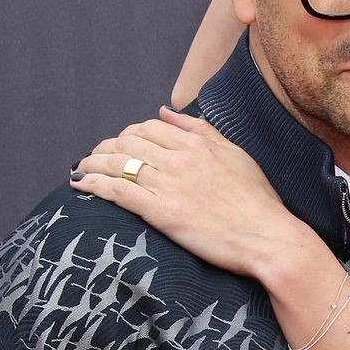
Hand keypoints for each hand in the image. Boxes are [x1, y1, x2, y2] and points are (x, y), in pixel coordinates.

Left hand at [70, 107, 310, 281]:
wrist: (268, 238)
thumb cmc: (258, 202)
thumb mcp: (235, 154)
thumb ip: (200, 130)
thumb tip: (167, 111)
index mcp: (196, 143)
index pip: (149, 127)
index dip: (129, 134)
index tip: (122, 146)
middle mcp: (179, 158)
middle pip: (127, 142)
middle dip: (105, 148)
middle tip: (95, 159)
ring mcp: (168, 184)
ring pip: (117, 163)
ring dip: (91, 163)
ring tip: (80, 170)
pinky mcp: (161, 212)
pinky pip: (117, 191)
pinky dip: (93, 184)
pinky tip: (80, 184)